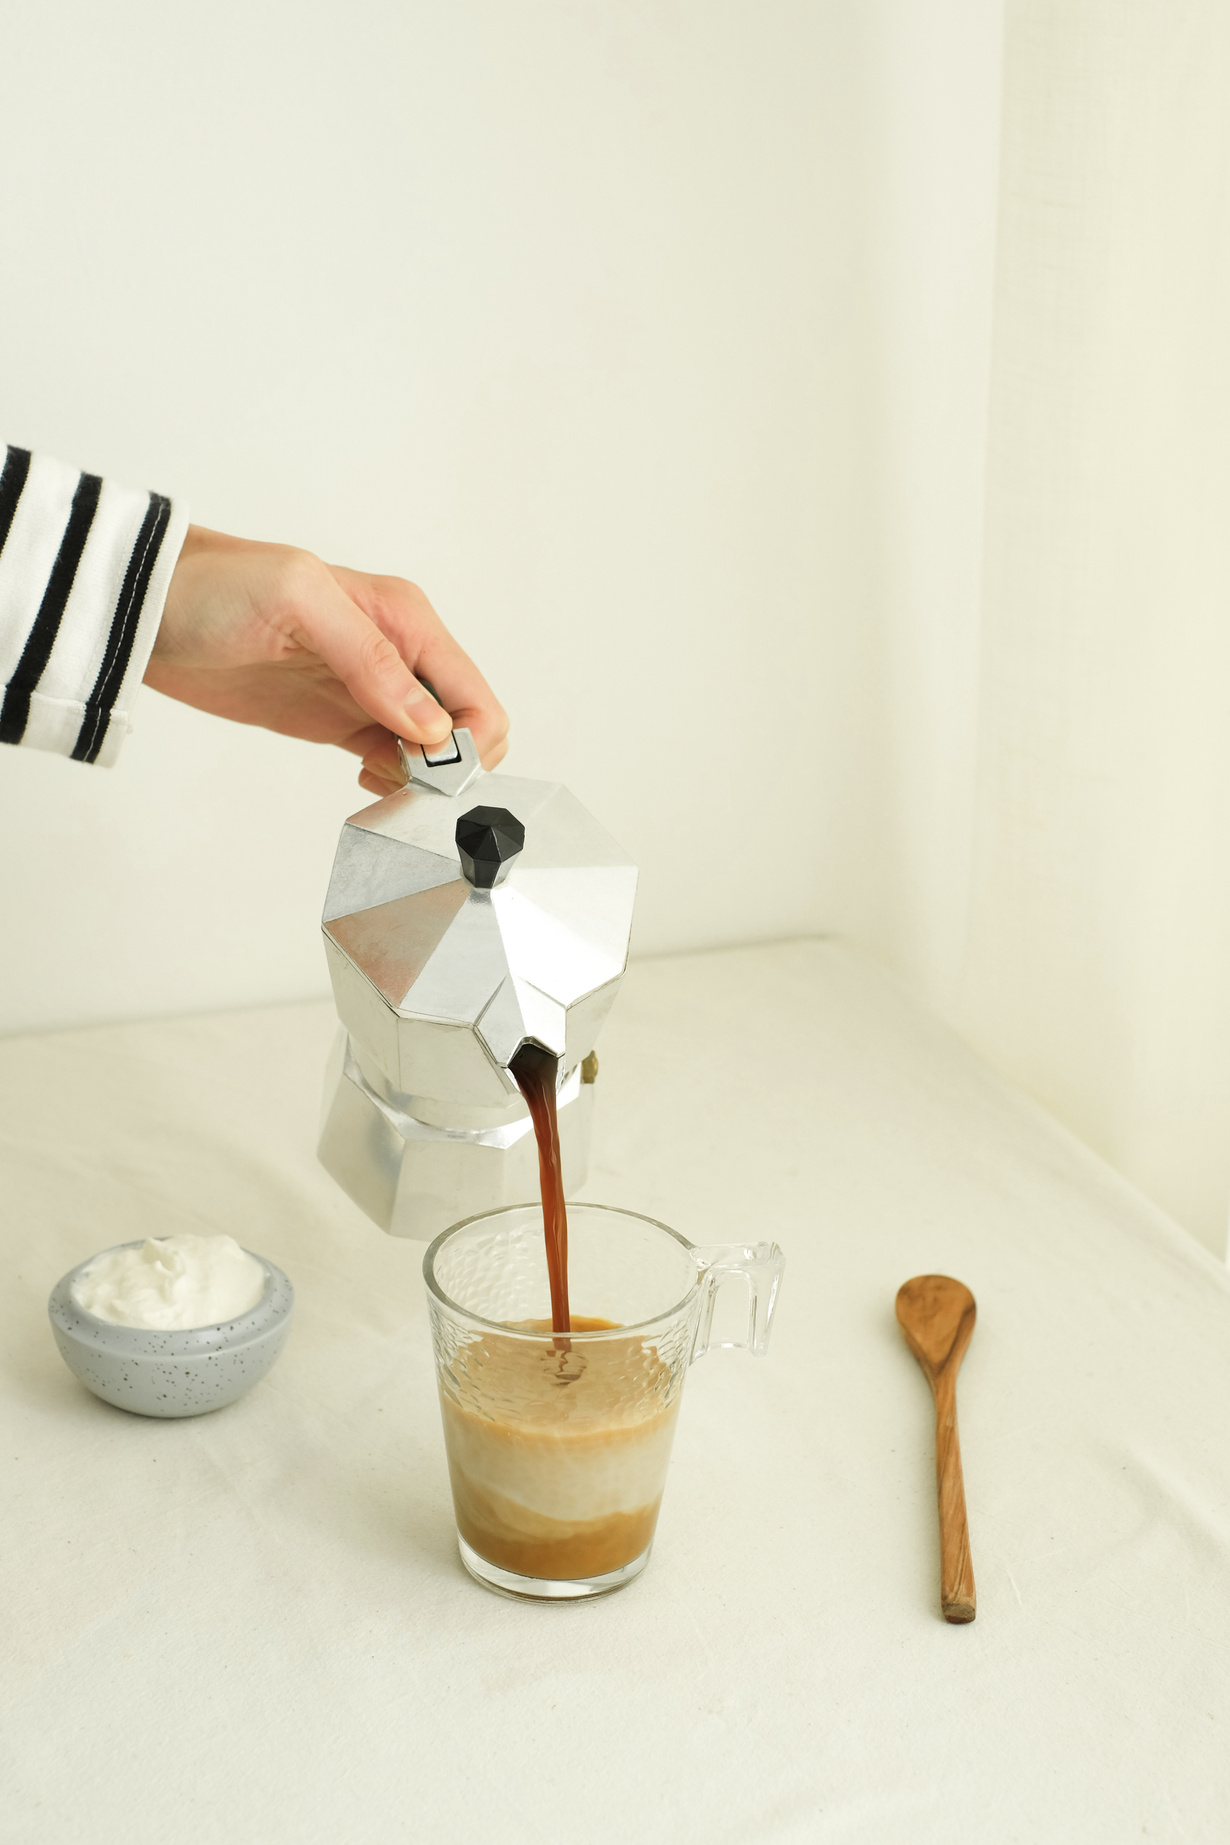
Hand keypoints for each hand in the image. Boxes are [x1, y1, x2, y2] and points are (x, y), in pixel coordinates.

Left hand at [147, 526, 507, 794]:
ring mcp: (369, 691)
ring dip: (420, 780)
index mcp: (405, 618)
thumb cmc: (216, 585)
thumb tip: (429, 724)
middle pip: (464, 729)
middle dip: (449, 767)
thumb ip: (370, 659)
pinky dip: (393, 782)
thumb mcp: (298, 600)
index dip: (467, 743)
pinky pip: (392, 761)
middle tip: (402, 782)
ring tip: (377, 785)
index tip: (425, 768)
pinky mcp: (338, 721)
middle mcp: (398, 654)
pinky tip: (365, 785)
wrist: (149, 610)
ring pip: (433, 751)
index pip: (474, 694)